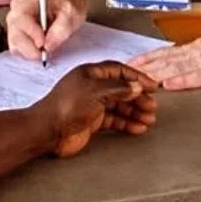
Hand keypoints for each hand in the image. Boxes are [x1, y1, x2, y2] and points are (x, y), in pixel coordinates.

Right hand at [7, 0, 87, 59]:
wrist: (65, 9)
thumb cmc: (67, 8)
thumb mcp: (71, 13)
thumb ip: (62, 28)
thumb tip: (48, 45)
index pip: (21, 16)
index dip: (30, 32)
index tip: (43, 43)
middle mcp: (17, 10)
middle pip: (15, 33)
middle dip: (30, 48)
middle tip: (45, 53)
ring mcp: (14, 23)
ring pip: (14, 44)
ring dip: (30, 52)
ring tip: (45, 50)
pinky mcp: (15, 35)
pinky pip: (17, 50)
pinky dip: (28, 54)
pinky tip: (39, 49)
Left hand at [34, 62, 157, 157]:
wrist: (48, 130)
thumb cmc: (66, 106)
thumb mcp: (96, 92)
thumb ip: (119, 88)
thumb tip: (137, 87)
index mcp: (91, 73)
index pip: (120, 71)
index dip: (137, 77)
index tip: (152, 86)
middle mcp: (93, 87)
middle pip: (122, 89)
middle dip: (138, 97)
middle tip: (152, 106)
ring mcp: (92, 104)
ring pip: (120, 106)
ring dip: (135, 112)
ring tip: (149, 119)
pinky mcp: (92, 121)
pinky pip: (114, 120)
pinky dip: (127, 123)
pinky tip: (138, 128)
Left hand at [131, 15, 200, 90]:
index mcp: (196, 51)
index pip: (166, 55)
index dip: (147, 59)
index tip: (128, 65)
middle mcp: (195, 53)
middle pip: (164, 61)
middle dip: (143, 68)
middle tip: (123, 74)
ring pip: (175, 68)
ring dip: (155, 74)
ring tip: (138, 79)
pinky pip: (196, 76)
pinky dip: (181, 81)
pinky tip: (168, 85)